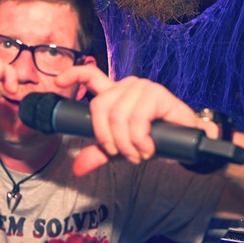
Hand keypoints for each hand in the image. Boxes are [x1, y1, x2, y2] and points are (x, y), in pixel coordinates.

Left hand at [55, 65, 202, 175]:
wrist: (186, 144)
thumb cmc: (154, 140)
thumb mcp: (122, 149)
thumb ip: (100, 154)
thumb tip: (78, 168)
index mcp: (115, 93)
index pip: (90, 76)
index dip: (73, 75)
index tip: (57, 82)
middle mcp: (126, 86)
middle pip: (99, 106)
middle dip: (108, 138)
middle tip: (123, 154)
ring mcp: (141, 88)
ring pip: (117, 116)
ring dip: (127, 143)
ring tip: (138, 154)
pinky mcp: (157, 94)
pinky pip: (137, 119)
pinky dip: (140, 140)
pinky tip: (148, 147)